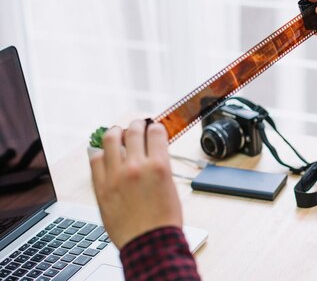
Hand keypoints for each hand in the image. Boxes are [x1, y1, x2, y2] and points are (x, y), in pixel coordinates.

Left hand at [88, 120, 182, 248]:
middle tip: (137, 124)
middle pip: (134, 131)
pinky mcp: (101, 186)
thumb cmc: (163, 220)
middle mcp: (137, 166)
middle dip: (137, 124)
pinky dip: (100, 152)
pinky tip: (104, 153)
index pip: (156, 132)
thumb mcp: (170, 187)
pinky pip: (95, 160)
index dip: (156, 127)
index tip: (154, 128)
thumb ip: (160, 167)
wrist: (149, 242)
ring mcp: (116, 175)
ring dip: (116, 132)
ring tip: (117, 132)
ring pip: (111, 140)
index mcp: (159, 166)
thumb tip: (152, 154)